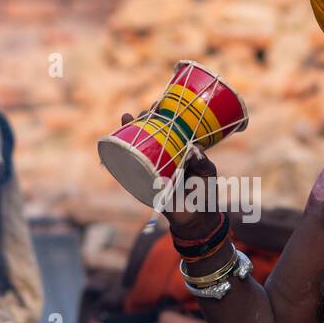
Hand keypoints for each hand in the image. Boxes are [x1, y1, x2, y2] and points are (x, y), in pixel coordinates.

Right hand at [119, 111, 219, 236]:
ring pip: (138, 147)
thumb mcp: (208, 172)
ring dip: (130, 132)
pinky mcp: (144, 183)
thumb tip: (192, 149)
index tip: (159, 103)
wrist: (197, 218)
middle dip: (143, 120)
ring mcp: (152, 168)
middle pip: (150, 134)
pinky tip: (116, 144)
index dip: (161, 115)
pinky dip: (121, 157)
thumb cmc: (205, 192)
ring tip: (127, 119)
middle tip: (143, 112)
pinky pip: (129, 169)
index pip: (168, 128)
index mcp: (178, 151)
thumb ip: (203, 161)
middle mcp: (164, 157)